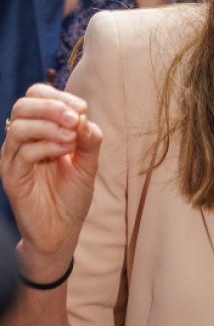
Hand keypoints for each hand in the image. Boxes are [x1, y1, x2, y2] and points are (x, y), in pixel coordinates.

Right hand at [1, 84, 102, 280]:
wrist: (63, 229)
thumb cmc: (73, 193)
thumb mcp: (89, 161)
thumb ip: (89, 137)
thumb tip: (83, 116)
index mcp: (39, 131)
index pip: (36, 96)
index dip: (58, 96)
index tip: (82, 109)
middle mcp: (22, 141)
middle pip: (23, 105)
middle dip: (52, 106)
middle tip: (75, 119)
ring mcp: (14, 159)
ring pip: (19, 126)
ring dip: (49, 125)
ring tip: (71, 139)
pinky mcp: (12, 177)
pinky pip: (22, 152)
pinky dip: (46, 146)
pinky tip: (64, 151)